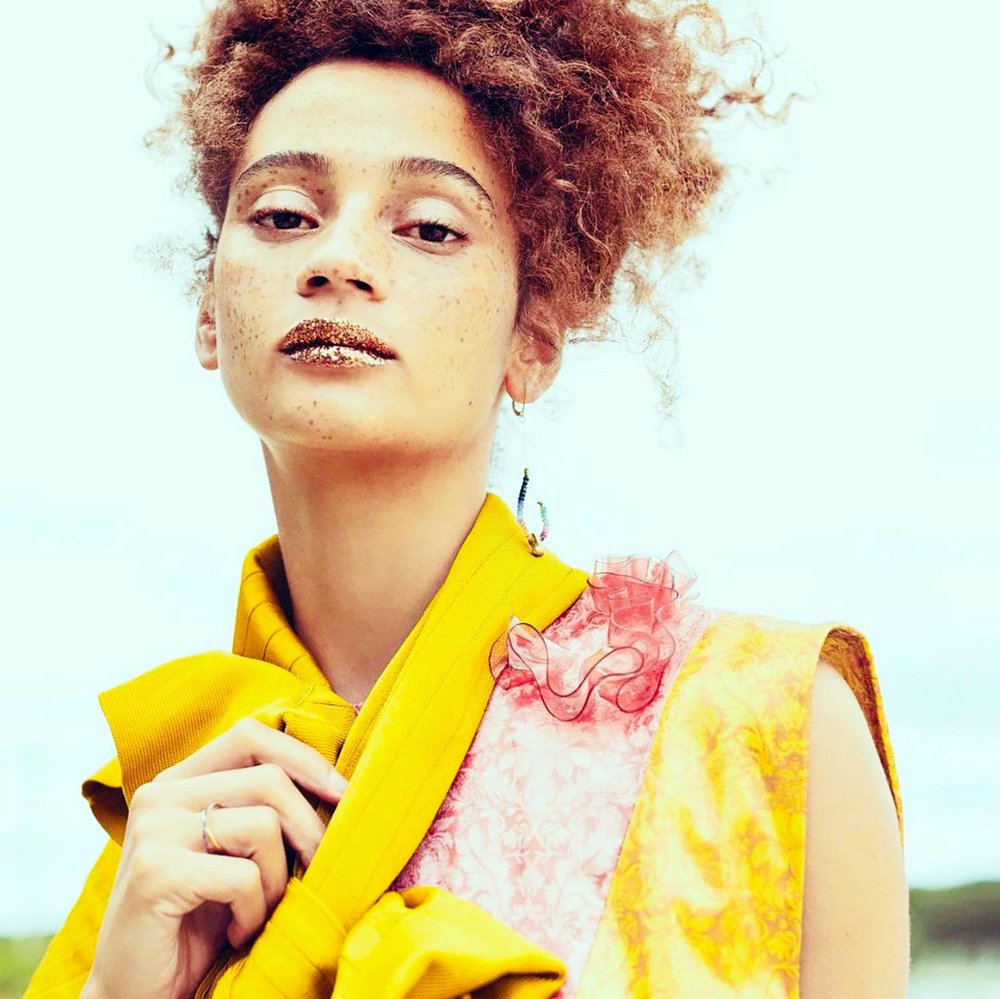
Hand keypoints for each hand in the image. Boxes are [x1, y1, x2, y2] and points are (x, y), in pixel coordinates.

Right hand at [83, 717, 346, 998]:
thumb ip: (261, 808)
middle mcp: (160, 795)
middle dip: (307, 829)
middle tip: (313, 871)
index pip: (251, 735)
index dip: (304, 758)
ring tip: (258, 910)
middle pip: (269, 778)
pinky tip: (236, 932)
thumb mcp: (232, 851)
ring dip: (277, 880)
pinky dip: (255, 912)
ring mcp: (153, 830)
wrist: (135, 992)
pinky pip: (244, 878)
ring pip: (264, 824)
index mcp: (178, 781)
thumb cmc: (197, 918)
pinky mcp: (154, 873)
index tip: (341, 793)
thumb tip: (339, 785)